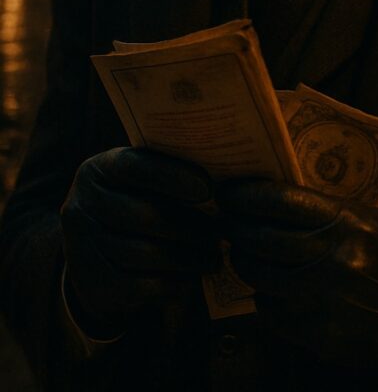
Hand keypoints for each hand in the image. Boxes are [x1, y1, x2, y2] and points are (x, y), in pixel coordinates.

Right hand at [60, 147, 219, 337]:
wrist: (95, 258)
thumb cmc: (132, 206)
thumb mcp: (137, 184)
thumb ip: (165, 174)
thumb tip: (218, 177)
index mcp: (96, 171)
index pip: (134, 167)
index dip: (172, 176)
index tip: (208, 188)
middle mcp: (80, 206)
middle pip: (144, 215)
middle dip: (189, 224)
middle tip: (220, 231)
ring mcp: (81, 248)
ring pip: (146, 253)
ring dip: (187, 257)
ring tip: (213, 257)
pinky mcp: (93, 285)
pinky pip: (141, 285)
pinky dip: (172, 282)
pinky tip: (192, 277)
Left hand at [215, 179, 377, 381]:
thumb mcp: (371, 218)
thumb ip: (328, 211)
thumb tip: (277, 200)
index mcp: (348, 223)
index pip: (283, 202)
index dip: (249, 195)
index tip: (229, 193)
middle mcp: (335, 260)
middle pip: (265, 239)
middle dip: (238, 229)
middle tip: (227, 223)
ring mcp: (325, 301)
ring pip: (263, 277)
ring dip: (245, 263)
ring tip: (241, 254)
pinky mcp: (320, 334)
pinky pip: (273, 312)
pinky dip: (264, 299)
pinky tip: (266, 289)